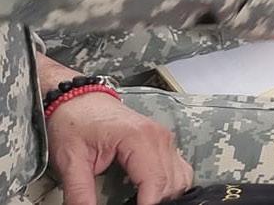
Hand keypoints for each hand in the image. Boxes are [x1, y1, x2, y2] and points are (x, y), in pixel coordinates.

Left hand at [48, 92, 192, 204]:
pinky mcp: (162, 142)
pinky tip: (150, 193)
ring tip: (140, 202)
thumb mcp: (70, 161)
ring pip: (181, 178)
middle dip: (155, 202)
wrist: (78, 99)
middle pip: (171, 183)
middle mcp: (157, 137)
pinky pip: (179, 169)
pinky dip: (170, 185)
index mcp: (138, 138)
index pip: (155, 182)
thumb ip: (80, 193)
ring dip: (165, 195)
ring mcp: (163, 138)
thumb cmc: (74, 122)